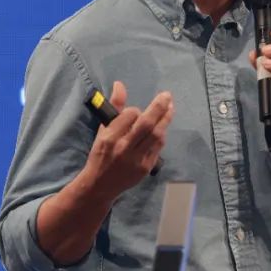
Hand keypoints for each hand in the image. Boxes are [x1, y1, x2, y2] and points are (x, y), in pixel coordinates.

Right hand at [83, 81, 173, 197]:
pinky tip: (163, 127)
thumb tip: (120, 85)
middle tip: (167, 95)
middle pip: (147, 124)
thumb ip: (114, 108)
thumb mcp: (103, 130)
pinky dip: (161, 135)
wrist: (100, 185)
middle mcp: (124, 148)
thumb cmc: (100, 154)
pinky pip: (158, 147)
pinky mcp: (145, 168)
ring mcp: (136, 160)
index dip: (135, 110)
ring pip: (156, 136)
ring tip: (170, 108)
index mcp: (110, 137)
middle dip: (159, 107)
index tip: (135, 111)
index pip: (129, 116)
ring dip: (165, 120)